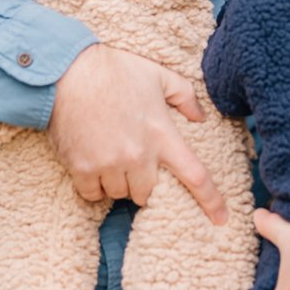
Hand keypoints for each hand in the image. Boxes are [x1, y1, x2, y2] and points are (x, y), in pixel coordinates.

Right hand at [48, 44, 226, 222]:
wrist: (68, 70)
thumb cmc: (114, 70)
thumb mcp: (157, 74)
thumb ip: (184, 95)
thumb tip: (200, 117)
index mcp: (161, 134)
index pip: (195, 175)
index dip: (211, 201)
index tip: (221, 219)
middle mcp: (138, 155)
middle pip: (148, 193)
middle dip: (142, 181)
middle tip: (130, 159)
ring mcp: (110, 164)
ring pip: (120, 194)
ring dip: (117, 182)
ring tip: (108, 155)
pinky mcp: (83, 168)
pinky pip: (93, 194)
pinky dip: (93, 186)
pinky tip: (90, 165)